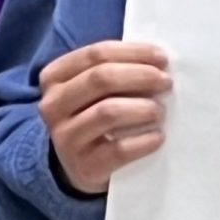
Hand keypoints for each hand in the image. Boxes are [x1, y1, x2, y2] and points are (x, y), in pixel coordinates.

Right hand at [39, 39, 172, 197]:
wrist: (77, 167)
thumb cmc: (92, 117)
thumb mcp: (91, 91)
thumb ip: (114, 70)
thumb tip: (157, 61)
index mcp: (54, 78)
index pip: (95, 54)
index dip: (133, 53)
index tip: (162, 58)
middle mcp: (53, 106)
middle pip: (101, 79)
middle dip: (141, 76)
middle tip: (166, 82)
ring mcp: (66, 138)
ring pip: (108, 112)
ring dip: (143, 108)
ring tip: (160, 111)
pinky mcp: (85, 166)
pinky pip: (119, 149)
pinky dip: (144, 141)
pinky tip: (158, 137)